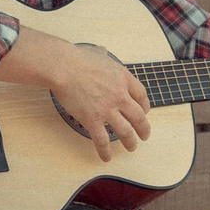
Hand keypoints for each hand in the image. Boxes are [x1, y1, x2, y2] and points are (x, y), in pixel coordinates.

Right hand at [0, 28, 151, 160]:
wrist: (64, 67)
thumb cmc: (78, 58)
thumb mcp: (98, 53)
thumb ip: (103, 55)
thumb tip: (102, 51)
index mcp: (124, 78)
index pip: (142, 95)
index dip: (145, 106)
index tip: (145, 112)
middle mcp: (120, 96)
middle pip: (139, 116)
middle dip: (144, 128)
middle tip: (145, 135)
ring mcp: (108, 109)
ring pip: (126, 131)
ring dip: (131, 142)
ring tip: (132, 148)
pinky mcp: (93, 120)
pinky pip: (102, 140)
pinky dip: (105, 151)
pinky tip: (106, 157)